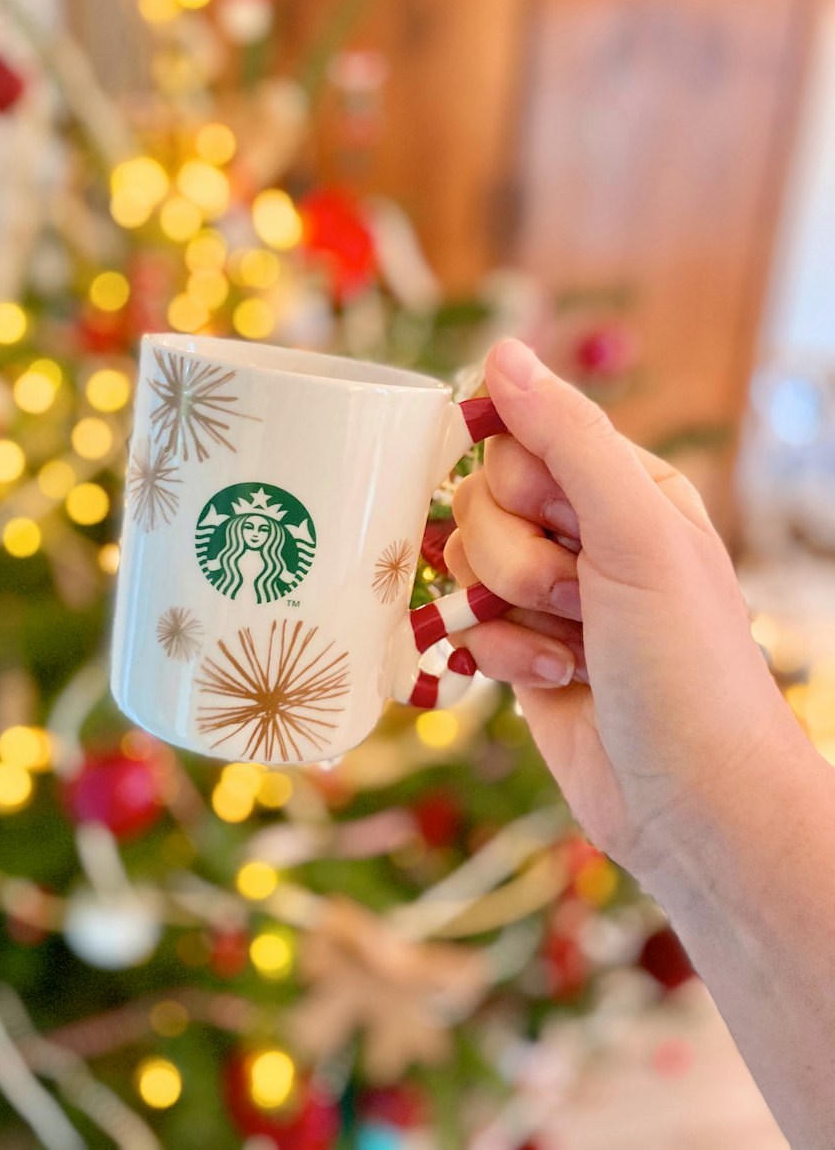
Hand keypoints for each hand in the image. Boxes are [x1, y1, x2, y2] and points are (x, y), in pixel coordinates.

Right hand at [448, 340, 795, 877]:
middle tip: (579, 600)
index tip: (561, 526)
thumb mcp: (636, 534)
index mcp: (623, 488)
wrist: (693, 803)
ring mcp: (549, 596)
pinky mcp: (519, 651)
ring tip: (572, 648)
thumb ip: (567, 439)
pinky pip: (461, 626)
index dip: (520, 486)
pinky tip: (552, 681)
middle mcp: (584, 534)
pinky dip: (496, 658)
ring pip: (463, 565)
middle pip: (479, 503)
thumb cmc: (687, 665)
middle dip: (517, 561)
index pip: (519, 440)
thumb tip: (501, 351)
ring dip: (508, 614)